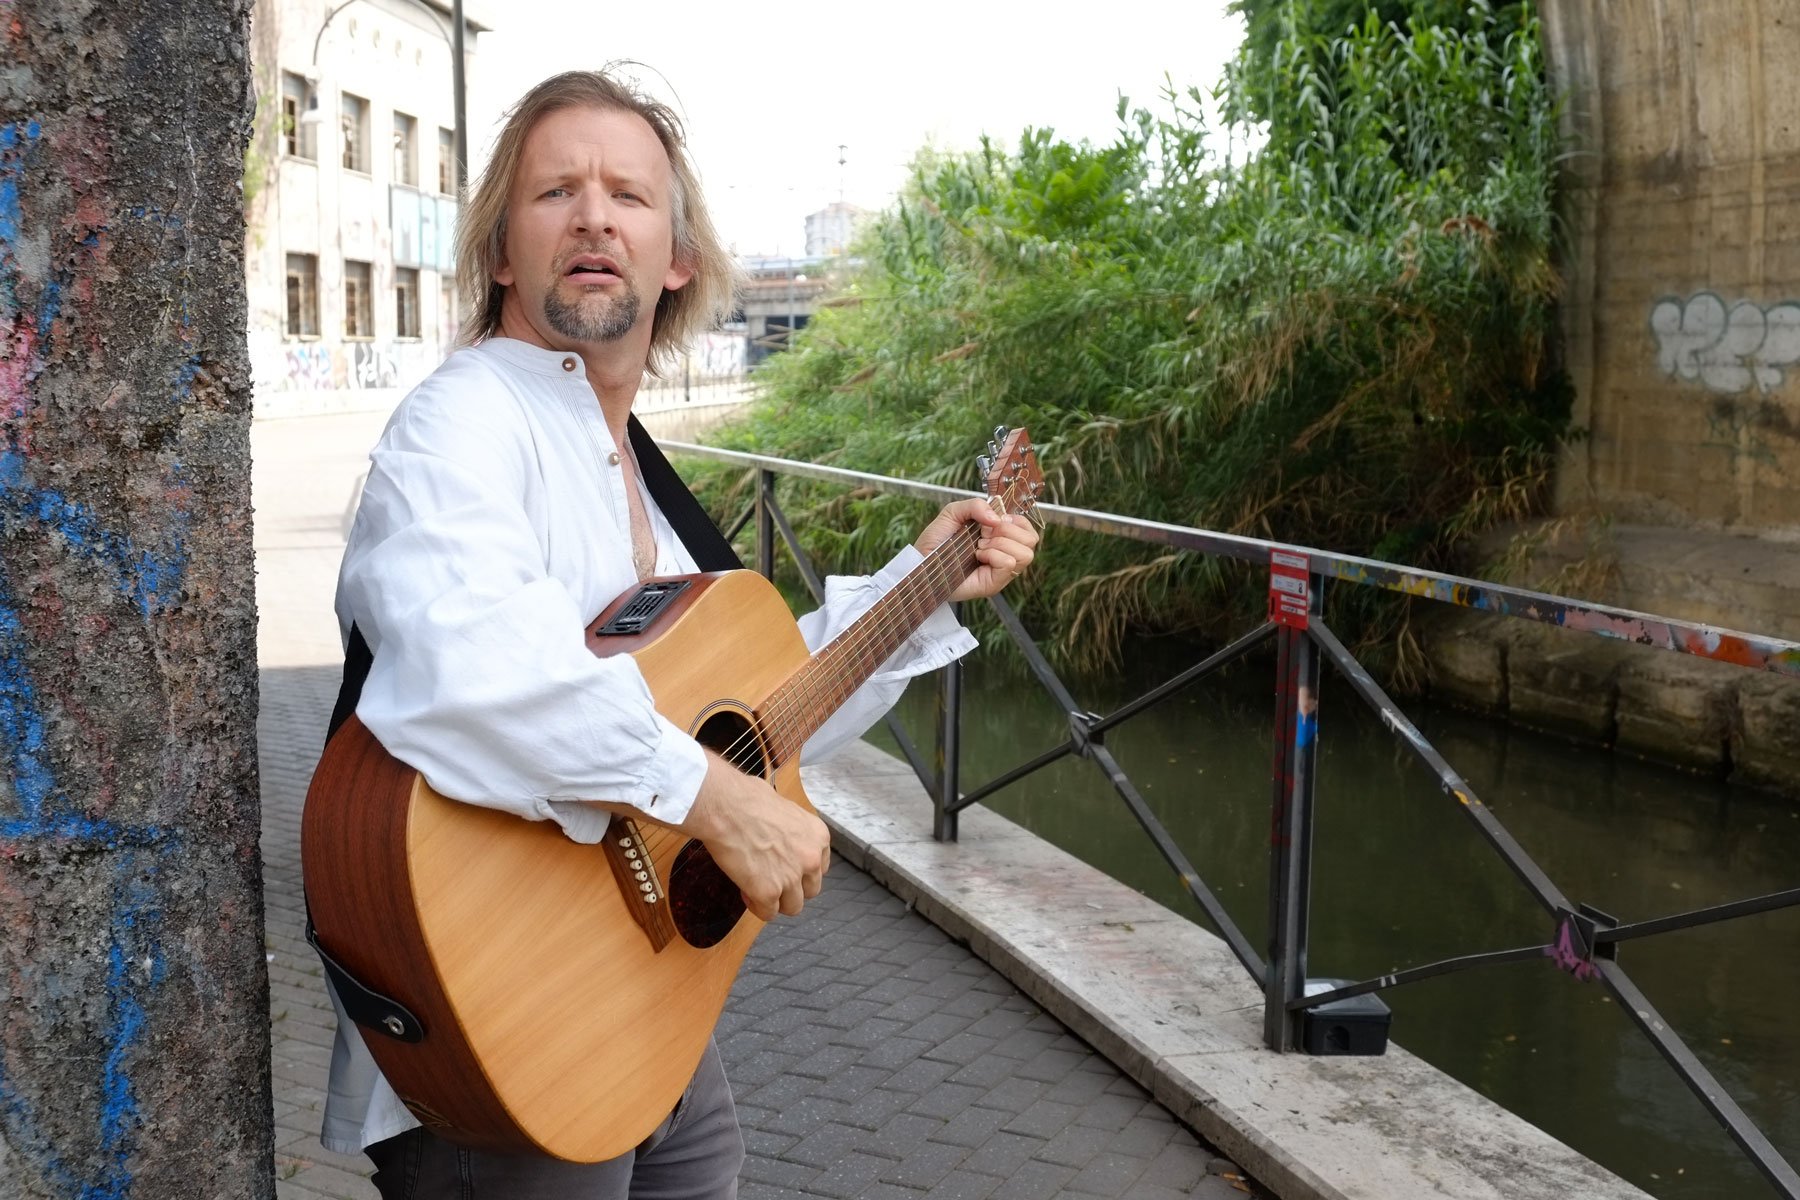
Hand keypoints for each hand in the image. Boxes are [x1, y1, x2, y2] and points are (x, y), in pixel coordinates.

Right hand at [678, 751, 831, 921]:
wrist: (725, 806)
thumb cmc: (746, 799)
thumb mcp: (784, 808)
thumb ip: (791, 830)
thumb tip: (780, 833)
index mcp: (818, 836)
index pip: (820, 866)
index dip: (800, 869)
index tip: (785, 867)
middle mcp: (810, 859)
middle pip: (810, 889)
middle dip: (791, 888)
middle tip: (771, 879)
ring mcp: (791, 878)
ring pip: (793, 906)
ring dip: (776, 901)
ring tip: (756, 888)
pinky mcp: (768, 892)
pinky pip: (768, 913)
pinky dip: (757, 906)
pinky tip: (745, 891)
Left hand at [914, 498, 1039, 601]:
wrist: (920, 562)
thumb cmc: (936, 540)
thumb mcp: (954, 512)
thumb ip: (975, 505)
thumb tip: (997, 517)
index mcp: (1001, 538)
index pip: (1028, 528)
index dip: (1014, 520)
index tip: (992, 522)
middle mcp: (1005, 554)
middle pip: (1032, 540)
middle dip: (1007, 530)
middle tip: (983, 535)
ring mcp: (1001, 571)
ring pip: (1025, 553)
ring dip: (1001, 544)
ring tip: (979, 547)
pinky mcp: (994, 583)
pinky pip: (1009, 564)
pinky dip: (994, 555)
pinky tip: (978, 556)